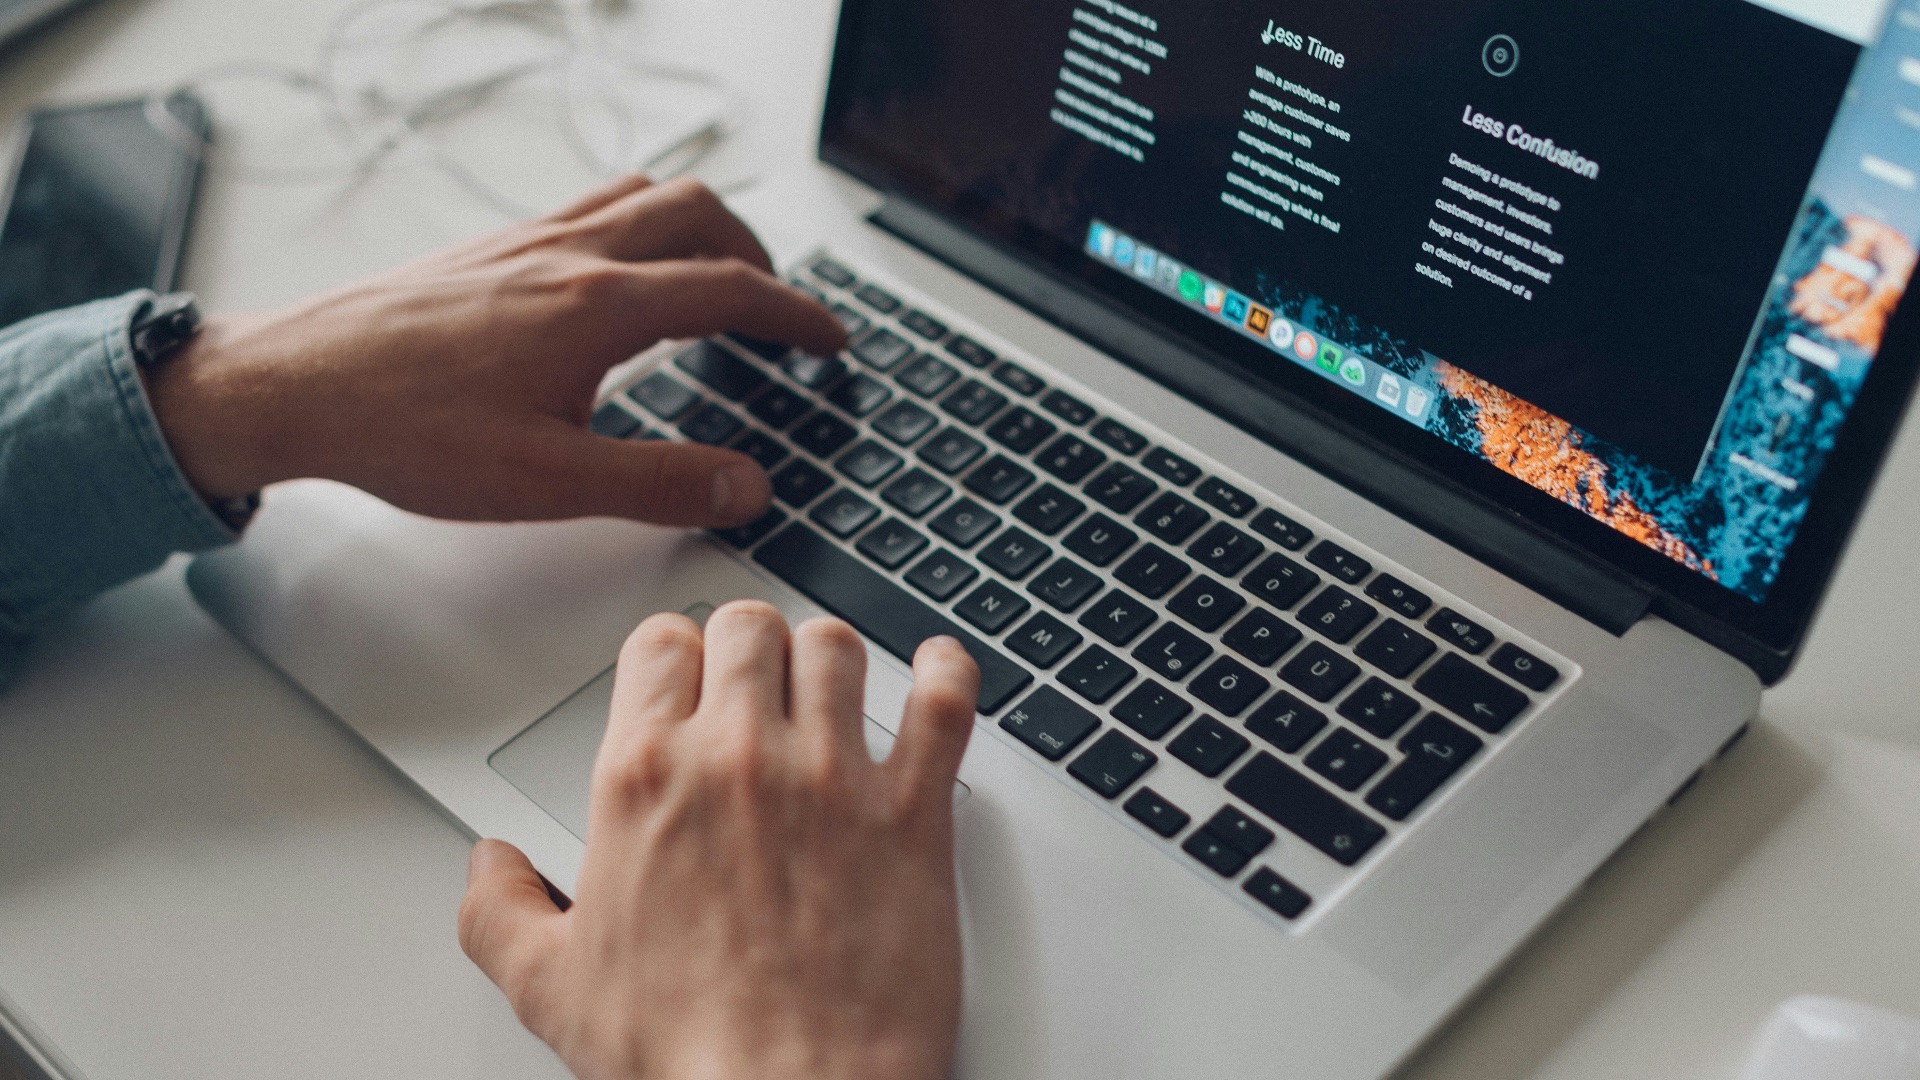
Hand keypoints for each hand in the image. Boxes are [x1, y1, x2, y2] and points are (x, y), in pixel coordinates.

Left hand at [144, 176, 846, 526]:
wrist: (293, 386)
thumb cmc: (404, 430)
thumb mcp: (548, 481)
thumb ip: (660, 483)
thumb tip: (745, 487)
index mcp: (597, 307)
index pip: (730, 289)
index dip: (796, 314)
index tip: (829, 340)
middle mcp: (568, 254)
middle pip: (698, 213)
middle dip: (758, 253)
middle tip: (779, 307)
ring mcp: (527, 241)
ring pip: (643, 195)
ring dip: (701, 226)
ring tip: (718, 275)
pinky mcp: (490, 248)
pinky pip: (590, 205)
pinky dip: (639, 223)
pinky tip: (620, 276)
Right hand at [458, 603, 979, 1079]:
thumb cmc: (689, 1056)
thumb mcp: (551, 988)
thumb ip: (501, 911)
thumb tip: (490, 868)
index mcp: (648, 780)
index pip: (659, 646)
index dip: (672, 655)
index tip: (682, 674)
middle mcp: (740, 759)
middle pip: (748, 629)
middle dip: (747, 645)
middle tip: (753, 678)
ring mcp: (833, 777)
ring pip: (836, 648)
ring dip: (829, 657)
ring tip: (828, 682)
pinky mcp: (913, 811)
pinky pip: (943, 703)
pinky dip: (945, 673)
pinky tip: (934, 670)